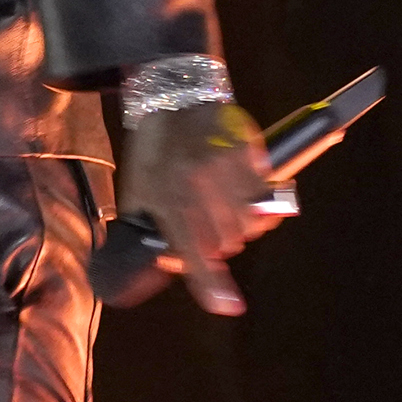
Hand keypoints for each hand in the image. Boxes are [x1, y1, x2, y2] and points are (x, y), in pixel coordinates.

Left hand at [119, 100, 274, 315]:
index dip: (210, 283)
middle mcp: (199, 184)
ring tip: (219, 204)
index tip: (228, 307)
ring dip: (238, 224)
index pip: (192, 249)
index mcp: (166, 194)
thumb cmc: (153, 150)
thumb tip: (170, 265)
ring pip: (249, 225)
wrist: (175, 94)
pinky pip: (265, 198)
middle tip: (203, 222)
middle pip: (227, 243)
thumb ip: (150, 228)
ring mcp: (229, 169)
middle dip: (217, 243)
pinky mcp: (252, 155)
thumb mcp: (137, 189)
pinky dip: (254, 202)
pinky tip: (236, 187)